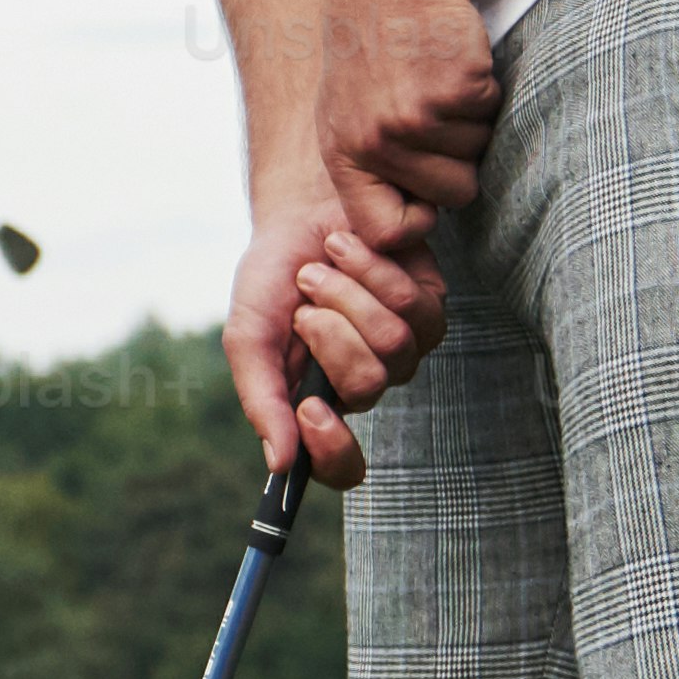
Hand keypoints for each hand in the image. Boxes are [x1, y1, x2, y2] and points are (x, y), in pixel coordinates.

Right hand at [224, 195, 385, 486]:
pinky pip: (414, 302)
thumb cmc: (271, 277)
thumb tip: (278, 464)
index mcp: (317, 403)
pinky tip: (350, 250)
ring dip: (347, 294)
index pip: (341, 466)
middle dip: (329, 331)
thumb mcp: (248, 335)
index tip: (310, 411)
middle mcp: (366, 382)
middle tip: (304, 304)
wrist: (300, 212)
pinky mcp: (431, 307)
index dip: (334, 451)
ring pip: (395, 341)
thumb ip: (260, 397)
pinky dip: (371, 268)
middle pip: (368, 384)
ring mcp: (404, 348)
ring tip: (321, 269)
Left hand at [312, 0, 503, 254]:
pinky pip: (492, 115)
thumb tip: (408, 234)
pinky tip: (452, 65)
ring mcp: (418, 116)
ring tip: (435, 85)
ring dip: (470, 124)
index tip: (421, 197)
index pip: (386, 232)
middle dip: (456, 163)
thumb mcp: (347, 118)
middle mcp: (378, 142)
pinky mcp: (456, 88)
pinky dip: (485, 93)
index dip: (416, 223)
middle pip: (453, 196)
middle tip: (431, 116)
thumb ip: (372, 174)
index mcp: (345, 156)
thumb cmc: (372, 55)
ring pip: (477, 155)